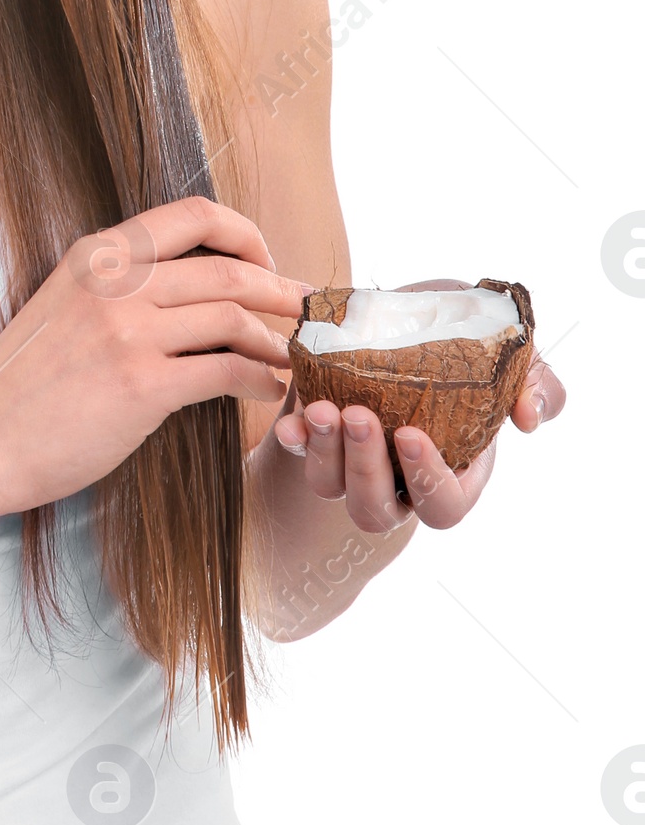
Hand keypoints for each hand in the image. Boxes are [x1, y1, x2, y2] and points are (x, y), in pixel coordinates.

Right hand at [0, 194, 308, 523]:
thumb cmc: (23, 382)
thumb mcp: (64, 303)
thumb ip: (120, 284)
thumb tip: (193, 285)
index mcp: (96, 252)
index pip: (192, 215)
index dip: (245, 234)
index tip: (264, 263)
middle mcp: (114, 282)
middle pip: (228, 268)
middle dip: (280, 289)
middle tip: (306, 313)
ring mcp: (127, 332)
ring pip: (234, 317)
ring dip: (276, 340)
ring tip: (290, 359)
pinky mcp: (142, 386)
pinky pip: (228, 371)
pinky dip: (261, 379)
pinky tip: (267, 392)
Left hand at [271, 275, 566, 531]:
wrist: (403, 314)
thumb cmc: (460, 341)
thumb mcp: (504, 353)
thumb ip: (534, 383)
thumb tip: (528, 416)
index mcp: (452, 472)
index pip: (442, 505)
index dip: (428, 480)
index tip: (411, 434)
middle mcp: (399, 480)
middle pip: (376, 510)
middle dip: (364, 467)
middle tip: (358, 415)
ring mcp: (351, 462)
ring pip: (330, 488)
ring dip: (324, 453)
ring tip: (320, 410)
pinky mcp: (315, 434)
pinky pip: (296, 453)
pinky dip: (291, 439)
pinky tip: (290, 419)